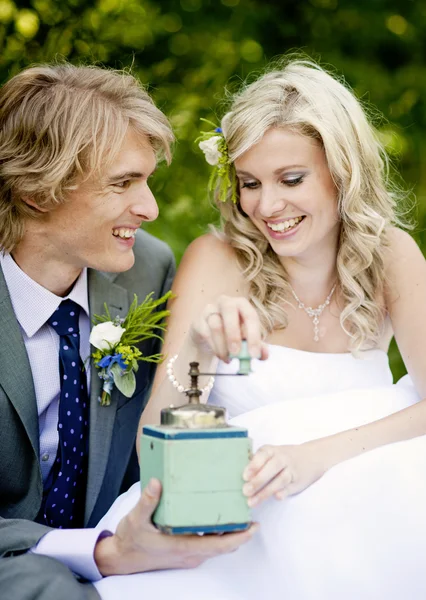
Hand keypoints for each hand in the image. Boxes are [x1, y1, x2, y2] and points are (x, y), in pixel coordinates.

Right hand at [95, 479, 257, 574]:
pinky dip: (218, 536)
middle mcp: (189, 554)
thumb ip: (147, 501)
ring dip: (230, 535)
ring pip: (217, 547)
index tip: (254, 526)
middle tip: (254, 516)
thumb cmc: (130, 539)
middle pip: (223, 547)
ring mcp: (188, 555)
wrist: (121, 558)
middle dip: (241, 534)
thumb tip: (157, 482)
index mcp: (182, 546)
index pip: (219, 546)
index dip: (239, 537)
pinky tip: (219, 520)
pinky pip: (208, 546)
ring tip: (240, 514)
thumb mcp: (136, 518)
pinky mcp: (184, 553)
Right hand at [190, 295, 268, 361]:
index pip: (250, 315)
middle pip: (230, 311)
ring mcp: (210, 310)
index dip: (254, 335)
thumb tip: (264, 355)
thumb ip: (257, 346)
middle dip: (234, 335)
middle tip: (236, 354)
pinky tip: (220, 356)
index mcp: (242, 305)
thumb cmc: (231, 334)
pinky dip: (214, 347)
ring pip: (216, 325)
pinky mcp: (198, 321)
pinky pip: (205, 333)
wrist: (208, 336)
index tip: (254, 354)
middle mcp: (225, 302)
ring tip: (228, 359)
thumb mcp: (246, 340)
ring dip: (222, 346)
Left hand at [242, 441, 327, 505]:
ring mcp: (292, 470)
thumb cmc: (283, 457)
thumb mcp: (272, 454)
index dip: (254, 465)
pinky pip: (290, 487)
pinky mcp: (298, 481)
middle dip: (258, 481)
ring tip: (252, 501)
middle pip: (271, 468)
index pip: (263, 455)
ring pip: (279, 480)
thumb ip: (259, 462)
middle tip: (245, 491)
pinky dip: (283, 492)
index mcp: (273, 450)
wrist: (312, 457)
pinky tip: (276, 498)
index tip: (244, 476)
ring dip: (265, 492)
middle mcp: (283, 458)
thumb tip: (242, 478)